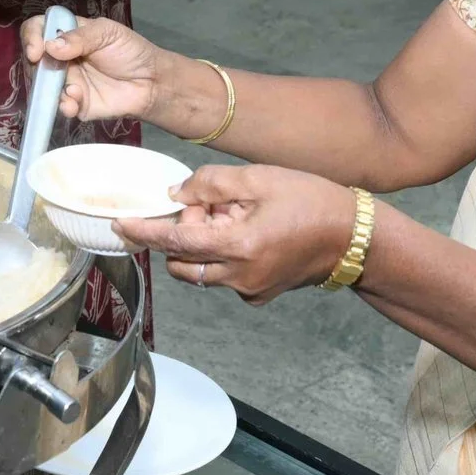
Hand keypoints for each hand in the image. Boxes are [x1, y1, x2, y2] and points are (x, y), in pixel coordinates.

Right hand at [23, 14, 160, 122]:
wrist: (151, 82)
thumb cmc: (130, 51)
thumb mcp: (107, 33)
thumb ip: (80, 37)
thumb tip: (50, 46)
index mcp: (67, 34)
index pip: (38, 29)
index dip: (32, 37)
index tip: (37, 51)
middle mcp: (61, 58)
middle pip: (35, 60)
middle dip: (39, 67)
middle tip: (54, 72)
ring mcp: (66, 82)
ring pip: (43, 86)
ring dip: (51, 90)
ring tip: (73, 91)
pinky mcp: (75, 103)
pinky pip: (61, 106)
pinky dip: (64, 105)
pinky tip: (74, 103)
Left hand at [114, 165, 358, 304]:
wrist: (354, 237)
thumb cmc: (312, 201)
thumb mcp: (260, 179)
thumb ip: (211, 184)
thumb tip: (176, 194)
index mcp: (238, 246)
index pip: (174, 243)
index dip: (144, 233)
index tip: (121, 225)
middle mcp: (239, 277)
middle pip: (182, 262)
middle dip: (182, 234)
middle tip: (210, 205)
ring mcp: (250, 290)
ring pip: (202, 271)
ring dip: (202, 245)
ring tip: (234, 216)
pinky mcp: (259, 295)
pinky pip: (224, 277)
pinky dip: (223, 256)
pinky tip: (249, 233)